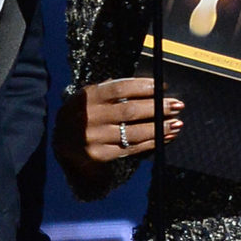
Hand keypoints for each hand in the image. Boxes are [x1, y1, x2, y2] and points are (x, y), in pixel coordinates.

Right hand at [53, 77, 183, 175]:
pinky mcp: (100, 155)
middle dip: (157, 108)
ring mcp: (94, 137)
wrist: (63, 143)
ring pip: (133, 132)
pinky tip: (164, 138)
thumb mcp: (91, 97)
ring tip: (176, 124)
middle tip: (177, 105)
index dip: (143, 87)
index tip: (163, 86)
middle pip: (130, 111)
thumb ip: (113, 90)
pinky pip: (130, 148)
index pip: (119, 88)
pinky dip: (151, 143)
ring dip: (159, 128)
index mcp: (88, 96)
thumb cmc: (85, 114)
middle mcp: (90, 117)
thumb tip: (152, 88)